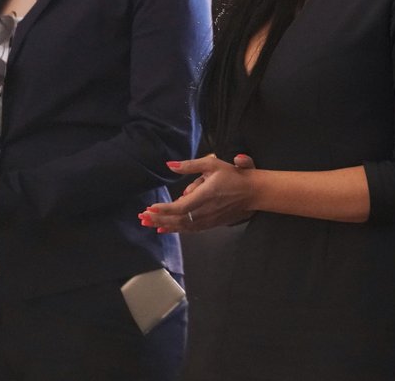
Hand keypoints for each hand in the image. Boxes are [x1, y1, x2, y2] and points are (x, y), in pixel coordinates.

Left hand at [139, 153, 255, 232]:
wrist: (252, 191)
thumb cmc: (233, 175)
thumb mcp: (212, 164)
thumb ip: (190, 165)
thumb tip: (169, 165)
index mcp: (205, 195)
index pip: (181, 207)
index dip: (164, 210)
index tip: (150, 208)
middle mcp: (205, 211)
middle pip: (178, 219)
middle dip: (159, 218)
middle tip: (142, 217)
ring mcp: (209, 219)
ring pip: (183, 226)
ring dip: (165, 225)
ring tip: (149, 224)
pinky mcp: (211, 224)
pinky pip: (190, 229)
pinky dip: (176, 229)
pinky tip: (165, 229)